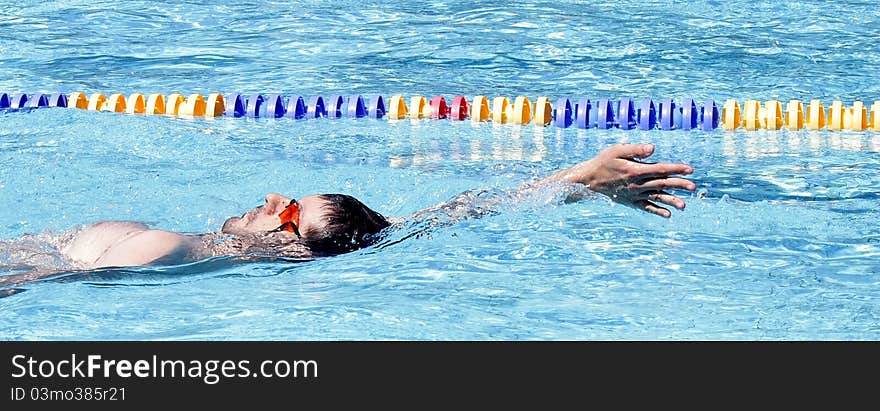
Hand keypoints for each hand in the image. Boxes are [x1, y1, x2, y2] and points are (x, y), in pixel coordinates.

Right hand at [547, 143, 695, 216]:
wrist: (588, 180)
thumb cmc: (603, 161)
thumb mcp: (617, 150)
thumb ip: (636, 149)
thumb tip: (653, 148)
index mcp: (636, 170)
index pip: (661, 169)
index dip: (676, 169)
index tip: (690, 169)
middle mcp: (637, 184)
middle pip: (662, 184)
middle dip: (679, 185)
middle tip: (694, 186)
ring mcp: (634, 194)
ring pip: (656, 198)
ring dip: (671, 201)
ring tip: (685, 205)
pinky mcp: (630, 201)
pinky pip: (645, 207)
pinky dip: (657, 211)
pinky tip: (668, 214)